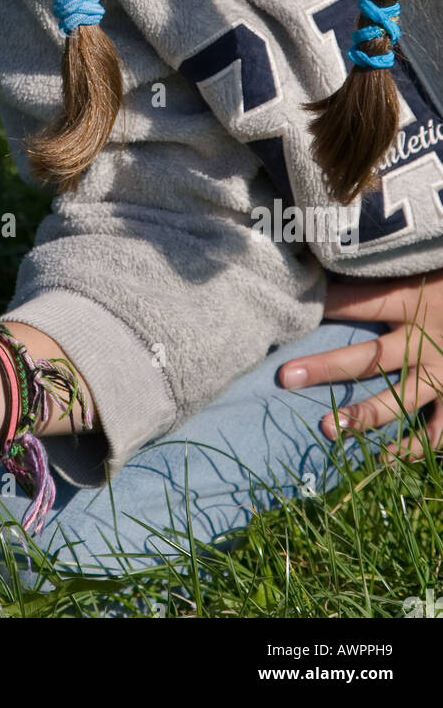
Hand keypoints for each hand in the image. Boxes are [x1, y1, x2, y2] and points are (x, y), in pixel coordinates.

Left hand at [277, 269, 442, 459]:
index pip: (362, 301)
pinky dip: (412, 447)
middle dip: (327, 367)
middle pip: (371, 356)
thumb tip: (339, 256)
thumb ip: (390, 271)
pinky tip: (382, 459)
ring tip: (326, 428)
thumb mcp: (426, 266)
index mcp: (416, 301)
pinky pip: (437, 430)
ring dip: (364, 415)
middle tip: (286, 377)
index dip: (327, 305)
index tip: (291, 309)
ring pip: (400, 399)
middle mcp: (427, 340)